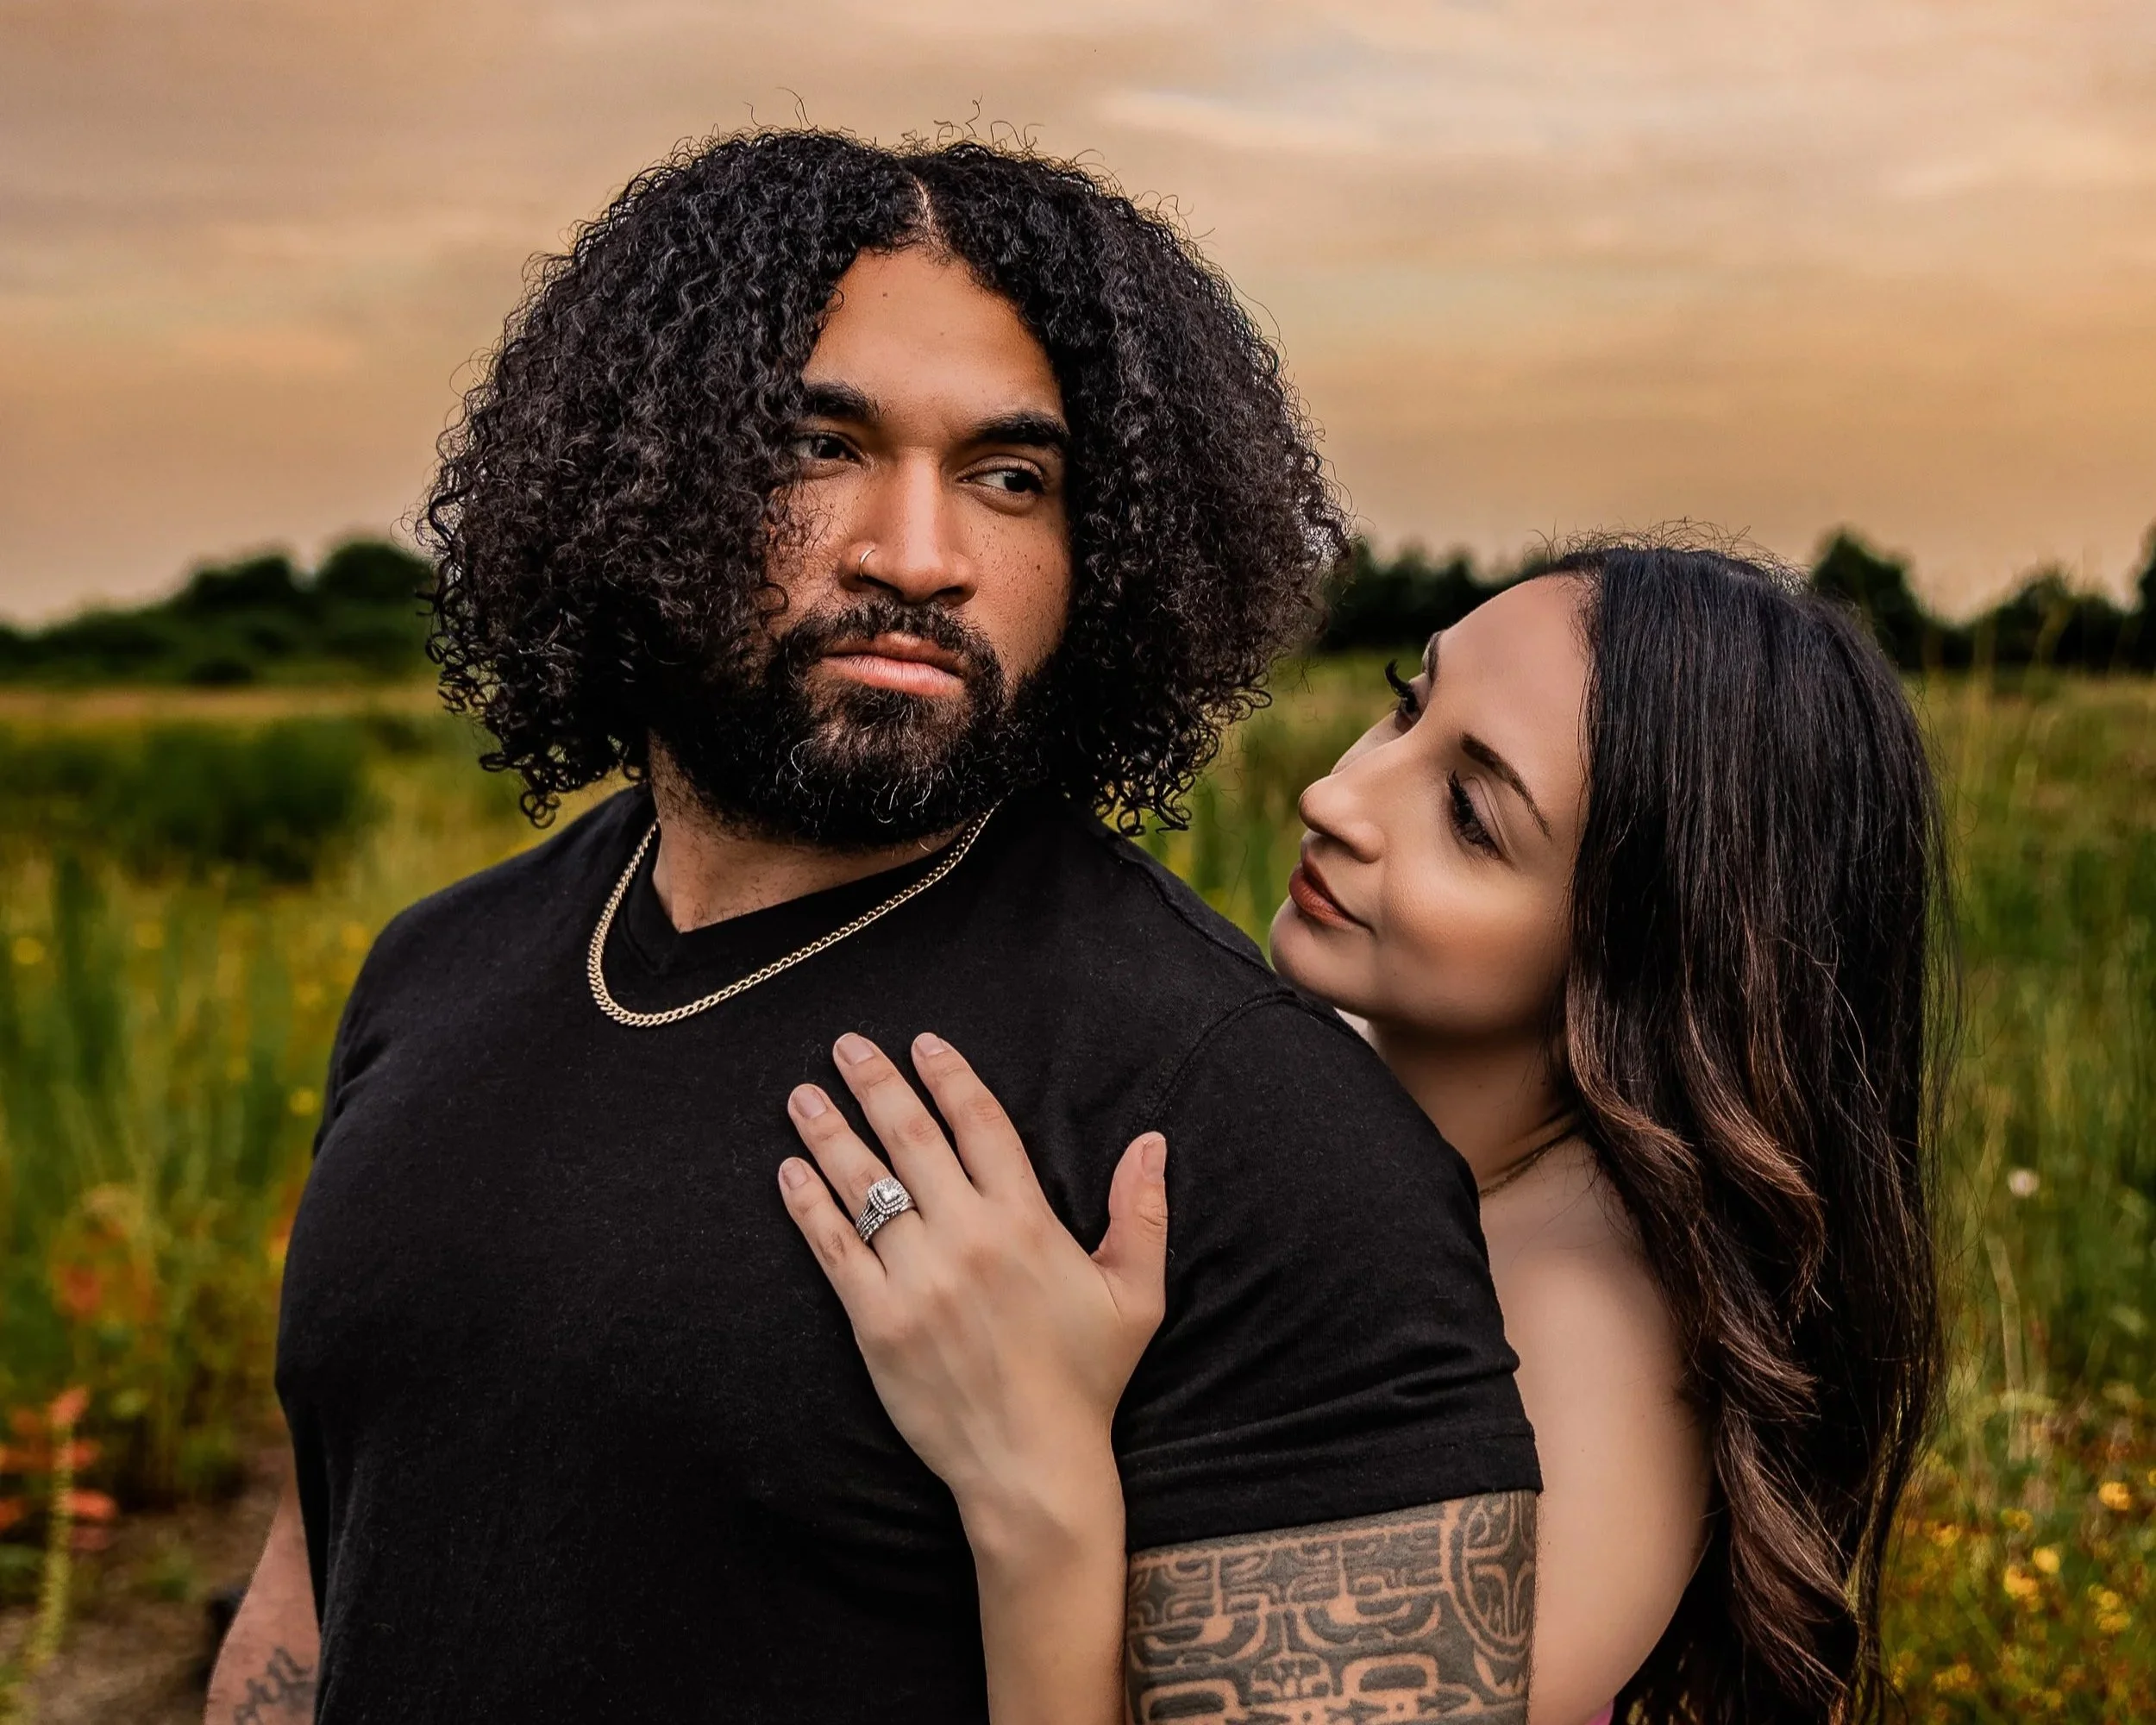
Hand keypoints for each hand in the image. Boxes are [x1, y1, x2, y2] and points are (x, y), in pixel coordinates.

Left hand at [777, 1030, 1167, 1557]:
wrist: (1032, 1465)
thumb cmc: (1087, 1380)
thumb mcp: (1136, 1296)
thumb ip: (1143, 1213)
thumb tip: (1153, 1141)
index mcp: (1026, 1223)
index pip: (981, 1126)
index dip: (950, 1078)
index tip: (923, 1043)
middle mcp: (968, 1238)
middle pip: (911, 1140)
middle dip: (875, 1085)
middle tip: (846, 1045)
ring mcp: (917, 1279)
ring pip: (865, 1186)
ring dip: (830, 1133)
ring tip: (801, 1095)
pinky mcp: (877, 1322)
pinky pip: (835, 1250)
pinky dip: (809, 1206)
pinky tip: (790, 1172)